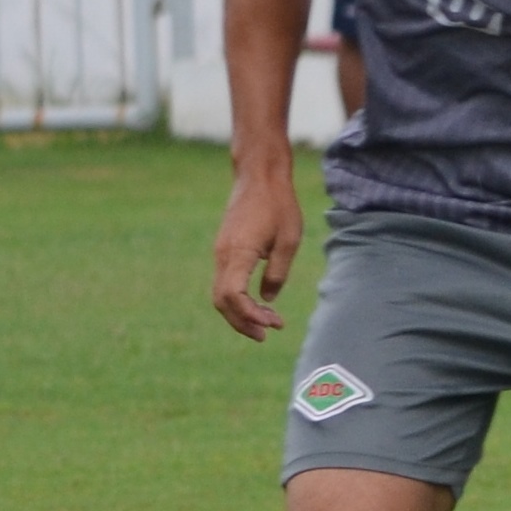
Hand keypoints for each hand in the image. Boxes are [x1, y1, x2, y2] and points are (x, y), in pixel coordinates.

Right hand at [213, 167, 303, 340]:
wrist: (259, 176)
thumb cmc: (279, 204)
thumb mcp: (289, 240)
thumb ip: (277, 272)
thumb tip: (267, 300)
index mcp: (237, 253)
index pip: (232, 295)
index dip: (249, 315)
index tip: (273, 323)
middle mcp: (222, 255)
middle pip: (222, 301)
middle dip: (242, 321)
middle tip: (267, 334)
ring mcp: (220, 252)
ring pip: (221, 293)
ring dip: (240, 312)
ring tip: (266, 323)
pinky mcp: (224, 249)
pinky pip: (225, 281)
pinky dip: (238, 298)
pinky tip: (258, 304)